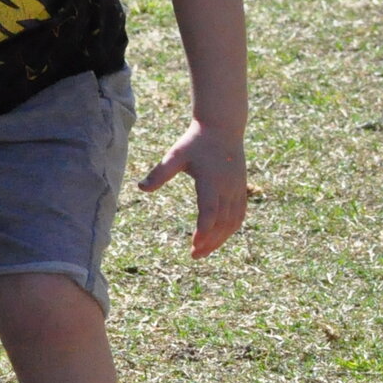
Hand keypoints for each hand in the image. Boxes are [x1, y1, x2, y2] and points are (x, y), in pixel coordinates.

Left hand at [137, 118, 246, 258]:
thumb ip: (160, 172)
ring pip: (233, 222)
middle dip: (210, 241)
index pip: (210, 212)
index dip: (203, 230)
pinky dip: (230, 230)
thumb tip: (140, 188)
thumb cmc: (196, 142)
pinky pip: (239, 215)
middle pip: (222, 222)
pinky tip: (219, 238)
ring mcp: (237, 190)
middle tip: (195, 255)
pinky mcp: (241, 190)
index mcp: (212, 181)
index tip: (194, 245)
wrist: (223, 128)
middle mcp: (228, 188)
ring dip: (220, 239)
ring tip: (203, 252)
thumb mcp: (176, 154)